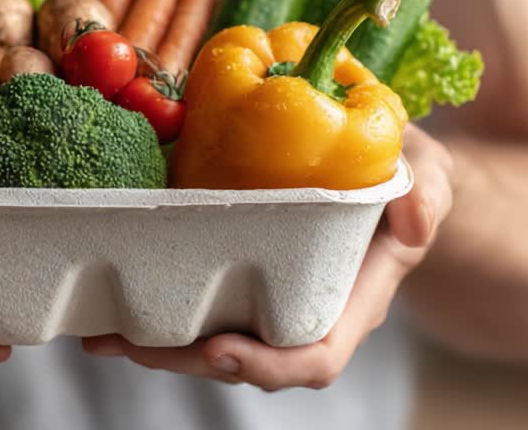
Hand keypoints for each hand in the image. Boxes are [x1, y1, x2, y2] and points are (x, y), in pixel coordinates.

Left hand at [81, 124, 452, 389]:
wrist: (372, 160)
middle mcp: (301, 310)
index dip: (268, 365)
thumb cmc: (403, 170)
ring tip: (99, 331)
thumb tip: (413, 216)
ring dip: (151, 343)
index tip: (220, 350)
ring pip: (206, 338)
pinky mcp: (232, 269)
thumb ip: (428, 190)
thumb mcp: (428, 170)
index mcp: (349, 302)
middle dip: (183, 360)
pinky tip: (102, 292)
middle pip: (242, 360)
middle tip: (130, 343)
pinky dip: (147, 302)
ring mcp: (263, 295)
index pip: (313, 358)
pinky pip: (190, 298)